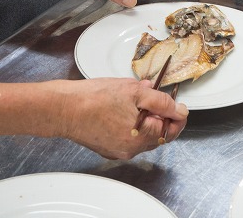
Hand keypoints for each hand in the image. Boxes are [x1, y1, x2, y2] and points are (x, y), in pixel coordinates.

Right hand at [56, 78, 188, 159]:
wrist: (63, 108)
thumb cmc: (95, 98)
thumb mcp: (135, 91)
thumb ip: (161, 101)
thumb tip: (179, 110)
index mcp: (141, 137)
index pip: (172, 130)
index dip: (177, 116)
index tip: (178, 104)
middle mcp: (132, 149)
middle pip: (158, 135)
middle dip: (160, 115)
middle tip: (155, 97)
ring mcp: (118, 150)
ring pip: (143, 135)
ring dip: (146, 118)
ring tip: (137, 99)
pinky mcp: (107, 147)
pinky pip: (128, 136)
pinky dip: (132, 123)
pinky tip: (124, 107)